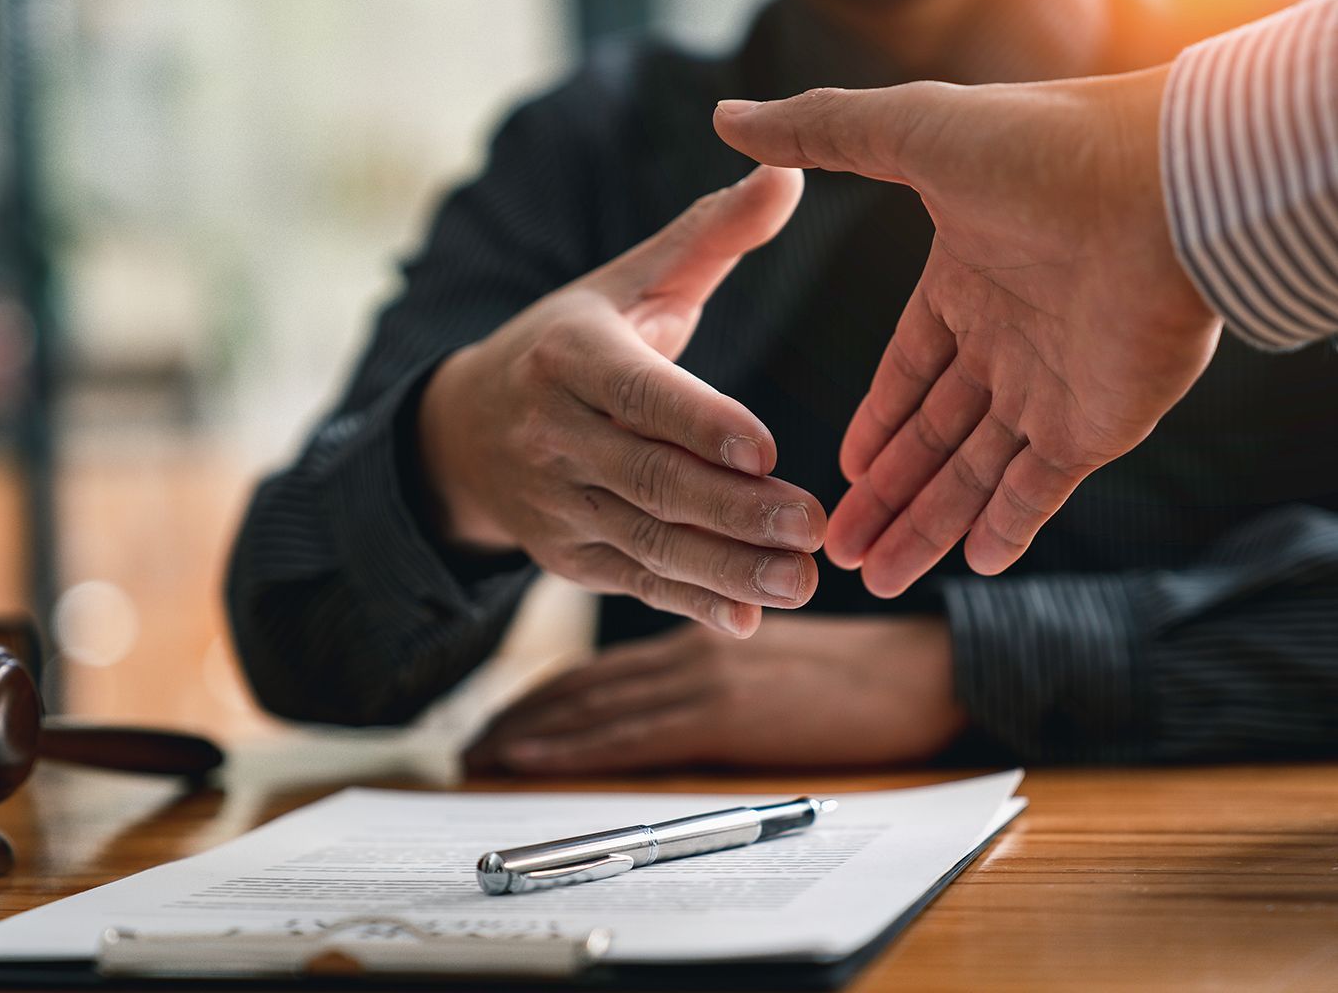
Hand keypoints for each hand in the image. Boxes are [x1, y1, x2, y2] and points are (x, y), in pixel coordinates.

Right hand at [419, 166, 823, 636]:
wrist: (467, 430)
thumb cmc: (571, 344)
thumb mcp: (627, 283)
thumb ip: (709, 236)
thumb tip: (790, 171)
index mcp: (570, 355)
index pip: (639, 393)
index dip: (699, 424)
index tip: (765, 449)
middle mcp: (555, 433)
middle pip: (651, 478)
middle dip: (733, 510)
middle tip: (813, 526)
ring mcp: (557, 502)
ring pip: (648, 541)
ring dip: (725, 568)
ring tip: (800, 581)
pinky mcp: (568, 555)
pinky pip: (634, 582)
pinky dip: (690, 604)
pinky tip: (747, 619)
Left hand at [464, 614, 965, 774]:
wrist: (922, 670)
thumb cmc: (861, 674)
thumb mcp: (776, 659)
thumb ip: (720, 669)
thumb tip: (672, 705)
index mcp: (701, 636)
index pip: (603, 669)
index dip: (545, 695)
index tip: (503, 720)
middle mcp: (690, 652)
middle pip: (583, 687)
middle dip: (520, 716)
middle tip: (470, 742)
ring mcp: (704, 680)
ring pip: (592, 708)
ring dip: (530, 733)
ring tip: (481, 754)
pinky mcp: (724, 714)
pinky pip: (630, 734)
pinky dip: (573, 746)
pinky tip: (533, 756)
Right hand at [714, 67, 1220, 596]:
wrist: (1164, 186)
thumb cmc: (1042, 150)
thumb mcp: (910, 134)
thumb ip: (821, 132)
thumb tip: (728, 118)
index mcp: (966, 283)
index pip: (909, 371)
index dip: (875, 422)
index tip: (840, 471)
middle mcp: (1009, 340)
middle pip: (933, 436)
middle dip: (884, 494)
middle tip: (833, 550)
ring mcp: (1054, 386)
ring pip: (976, 473)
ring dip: (927, 525)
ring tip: (874, 578)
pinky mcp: (1099, 424)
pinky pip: (1043, 489)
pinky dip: (1010, 528)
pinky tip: (970, 566)